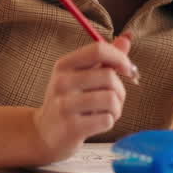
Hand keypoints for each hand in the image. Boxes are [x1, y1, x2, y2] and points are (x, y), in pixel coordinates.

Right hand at [32, 32, 135, 161]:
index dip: (120, 57)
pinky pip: (107, 120)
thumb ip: (104, 59)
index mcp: (64, 65)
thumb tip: (127, 38)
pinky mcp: (71, 127)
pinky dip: (109, 122)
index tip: (127, 69)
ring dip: (116, 108)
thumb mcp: (81, 76)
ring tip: (106, 112)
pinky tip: (97, 123)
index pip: (98, 50)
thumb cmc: (69, 101)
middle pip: (109, 76)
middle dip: (120, 90)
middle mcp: (61, 82)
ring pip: (111, 99)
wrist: (44, 134)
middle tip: (114, 99)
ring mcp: (64, 105)